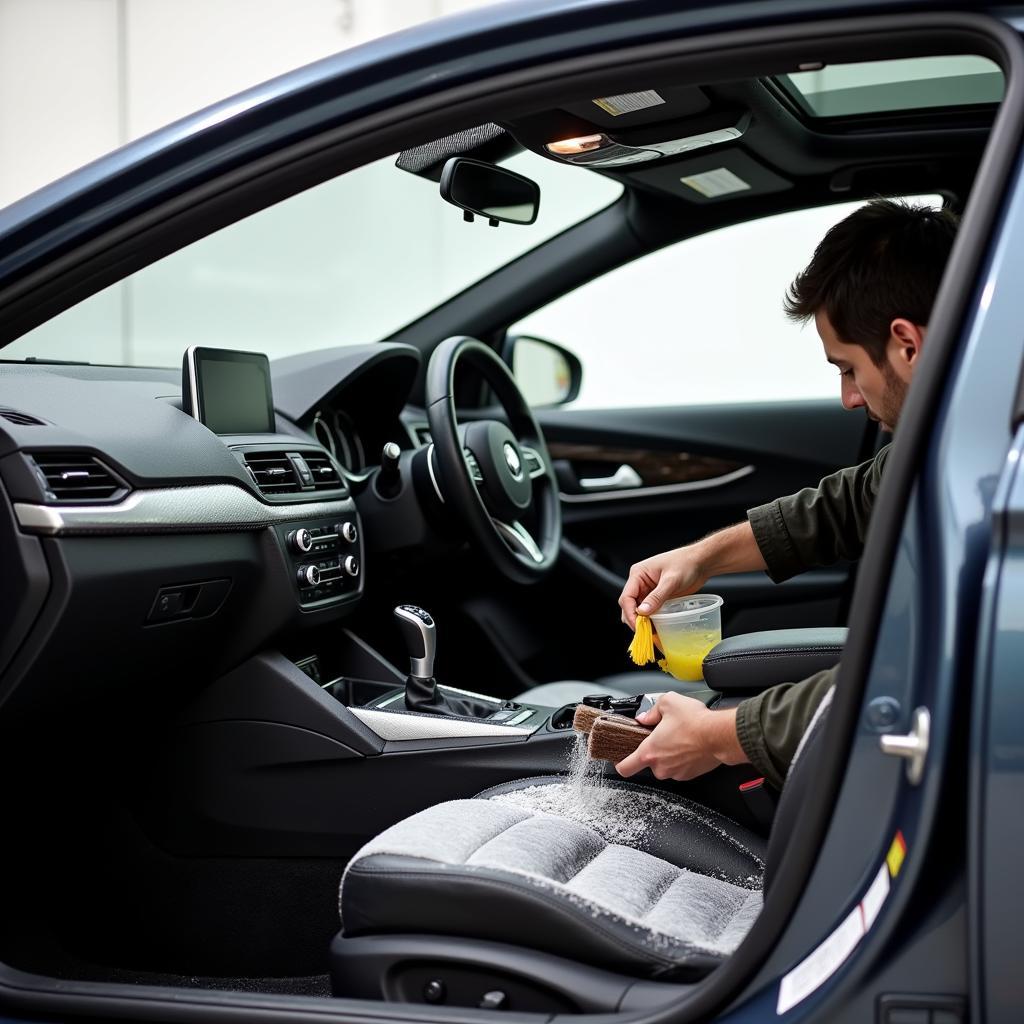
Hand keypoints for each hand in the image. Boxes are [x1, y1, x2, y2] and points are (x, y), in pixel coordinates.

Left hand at [614, 693, 742, 781]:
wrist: (720, 735)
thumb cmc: (695, 722)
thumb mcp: (667, 703)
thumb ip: (651, 711)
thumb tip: (645, 717)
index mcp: (649, 752)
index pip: (625, 768)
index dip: (621, 764)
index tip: (621, 760)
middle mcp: (661, 767)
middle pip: (649, 763)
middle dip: (655, 751)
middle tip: (663, 736)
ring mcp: (676, 772)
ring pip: (666, 765)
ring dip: (669, 754)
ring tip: (680, 738)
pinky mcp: (690, 774)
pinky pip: (680, 767)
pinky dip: (683, 758)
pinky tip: (689, 744)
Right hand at [618, 546, 705, 628]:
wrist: (700, 562)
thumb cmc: (686, 564)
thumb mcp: (671, 581)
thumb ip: (656, 596)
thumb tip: (642, 611)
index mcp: (638, 574)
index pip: (626, 597)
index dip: (630, 613)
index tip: (638, 627)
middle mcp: (640, 583)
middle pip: (629, 605)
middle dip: (635, 620)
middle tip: (645, 632)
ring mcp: (648, 591)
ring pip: (638, 610)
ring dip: (643, 621)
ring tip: (652, 633)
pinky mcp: (657, 597)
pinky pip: (649, 611)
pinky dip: (651, 620)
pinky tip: (657, 628)